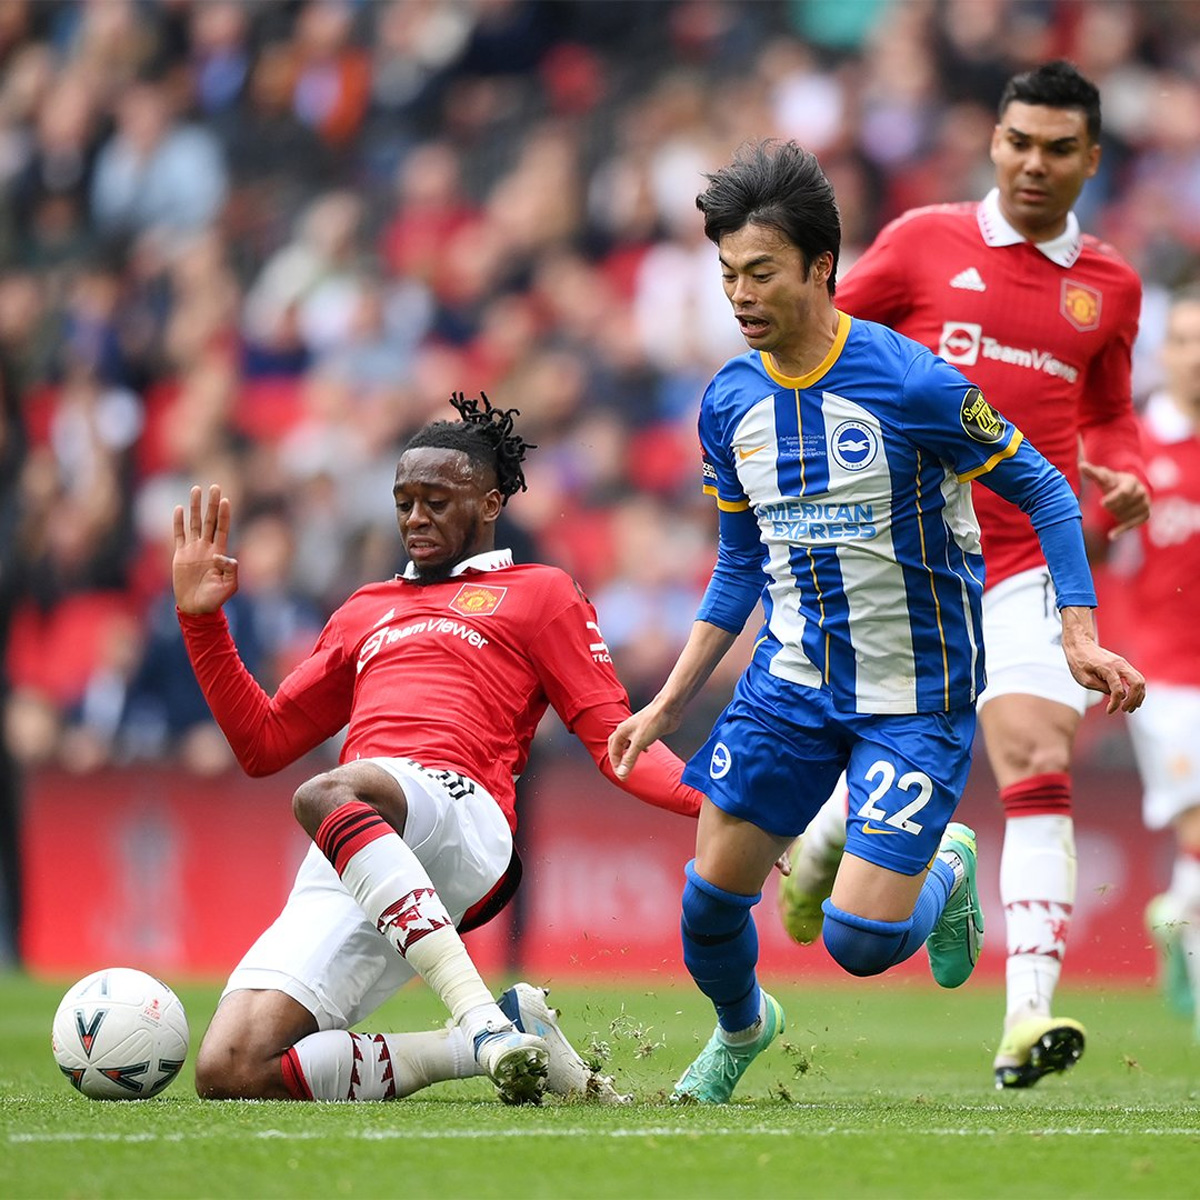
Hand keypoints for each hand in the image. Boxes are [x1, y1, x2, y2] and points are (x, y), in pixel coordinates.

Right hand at [172, 484, 238, 613]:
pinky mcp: (180, 555)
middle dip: (212, 503)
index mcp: (220, 552)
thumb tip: (222, 555)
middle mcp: (207, 547)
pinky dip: (178, 522)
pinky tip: (178, 509)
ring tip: (196, 489)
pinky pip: (178, 535)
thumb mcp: (230, 586)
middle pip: (210, 520)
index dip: (224, 514)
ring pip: (195, 523)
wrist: (196, 607)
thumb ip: (231, 570)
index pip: (223, 528)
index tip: (226, 500)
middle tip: (215, 486)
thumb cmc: (215, 599)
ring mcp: (193, 550)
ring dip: (195, 507)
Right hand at [609, 698, 682, 779]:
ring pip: (629, 744)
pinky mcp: (647, 730)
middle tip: (622, 769)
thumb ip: (629, 759)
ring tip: (632, 763)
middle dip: (619, 758)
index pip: (613, 751)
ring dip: (629, 754)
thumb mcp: (639, 743)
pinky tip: (647, 751)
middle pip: (617, 746)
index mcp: (621, 732)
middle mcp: (627, 730)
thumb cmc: (652, 721)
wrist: (668, 709)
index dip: (616, 764)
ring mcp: (637, 730)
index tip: (621, 775)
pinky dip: (640, 748)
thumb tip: (622, 774)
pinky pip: (639, 741)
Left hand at [1060, 608, 1145, 713]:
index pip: (1118, 690)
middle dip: (1134, 700)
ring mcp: (1123, 664)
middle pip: (1137, 684)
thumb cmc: (1079, 662)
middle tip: (1125, 709)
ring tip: (1130, 707)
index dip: (1115, 703)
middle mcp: (1119, 665)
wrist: (1080, 645)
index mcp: (1108, 668)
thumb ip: (1101, 688)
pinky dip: (1137, 689)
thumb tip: (1117, 696)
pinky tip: (1131, 698)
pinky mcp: (1123, 665)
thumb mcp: (1084, 679)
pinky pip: (1136, 678)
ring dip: (1138, 696)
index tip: (1109, 711)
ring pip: (1140, 681)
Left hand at [1080, 461, 1149, 537]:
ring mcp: (1145, 504)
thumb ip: (1092, 472)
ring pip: (1125, 515)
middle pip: (1122, 505)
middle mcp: (1141, 492)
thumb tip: (1081, 466)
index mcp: (1131, 481)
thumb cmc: (1113, 482)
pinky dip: (1121, 530)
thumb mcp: (1104, 477)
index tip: (1102, 504)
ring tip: (1115, 507)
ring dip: (1115, 514)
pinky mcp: (1145, 515)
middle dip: (1112, 506)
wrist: (1129, 489)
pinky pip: (1132, 524)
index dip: (1113, 498)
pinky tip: (1111, 536)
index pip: (1123, 492)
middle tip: (1107, 503)